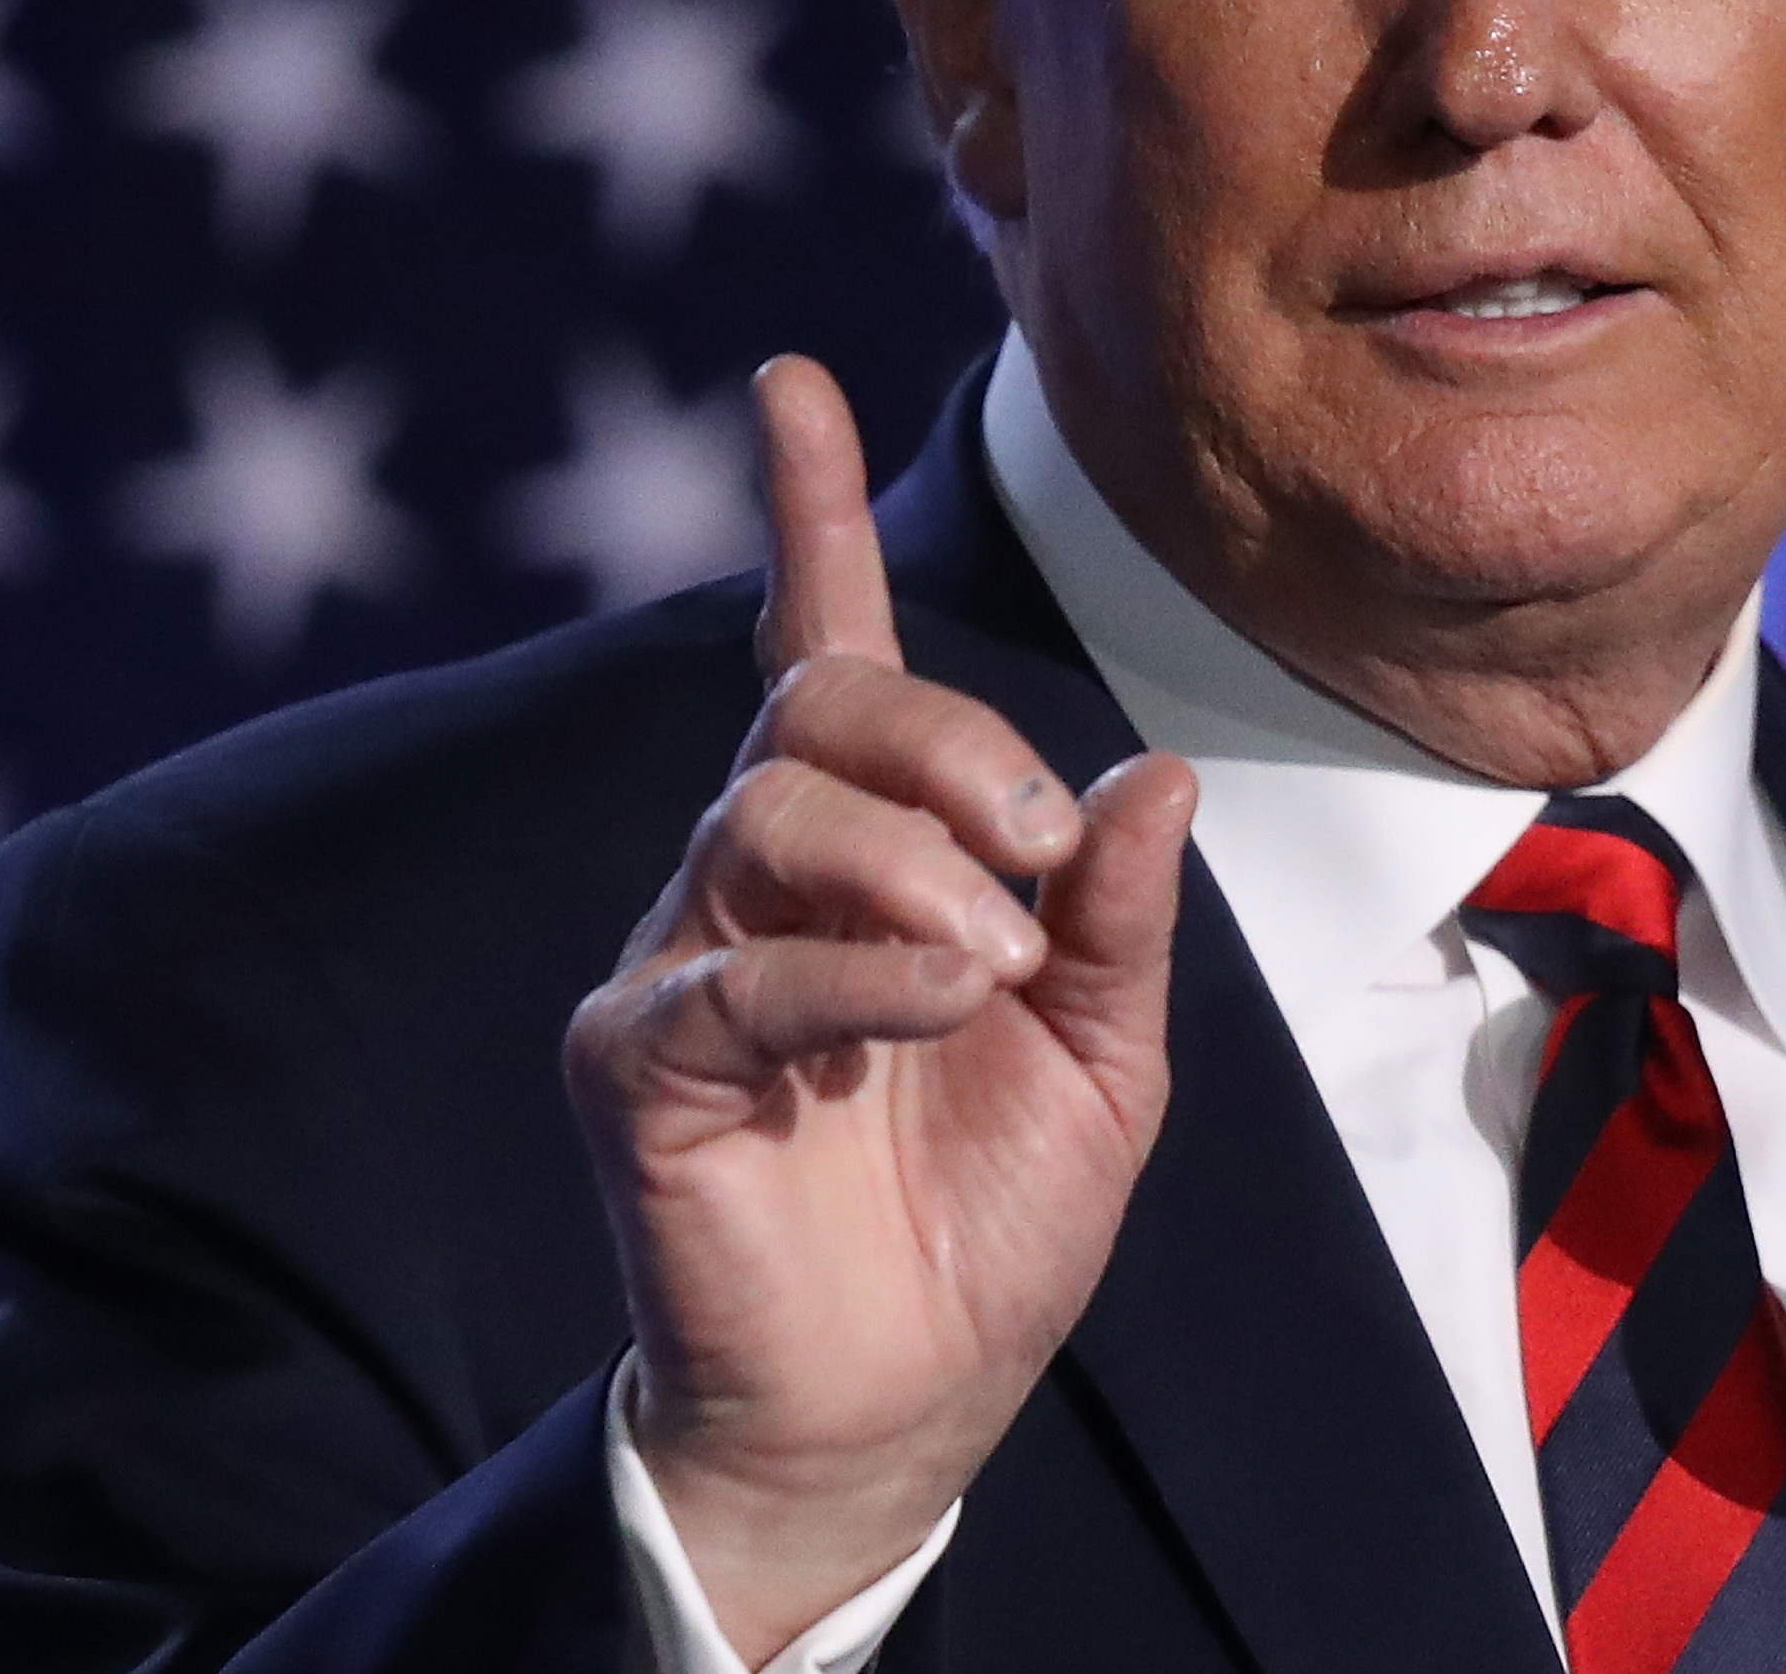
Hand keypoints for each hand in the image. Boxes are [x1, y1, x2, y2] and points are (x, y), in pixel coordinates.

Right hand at [563, 355, 1190, 1660]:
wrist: (907, 1403)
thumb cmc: (990, 1222)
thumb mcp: (1108, 1054)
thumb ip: (1120, 915)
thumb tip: (1149, 778)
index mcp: (870, 856)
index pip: (821, 649)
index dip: (806, 516)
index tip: (790, 382)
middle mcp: (754, 880)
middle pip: (818, 714)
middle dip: (951, 746)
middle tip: (1043, 855)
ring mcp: (681, 962)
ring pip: (769, 811)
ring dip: (915, 866)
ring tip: (993, 963)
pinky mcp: (636, 1060)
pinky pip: (734, 968)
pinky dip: (859, 972)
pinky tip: (942, 1005)